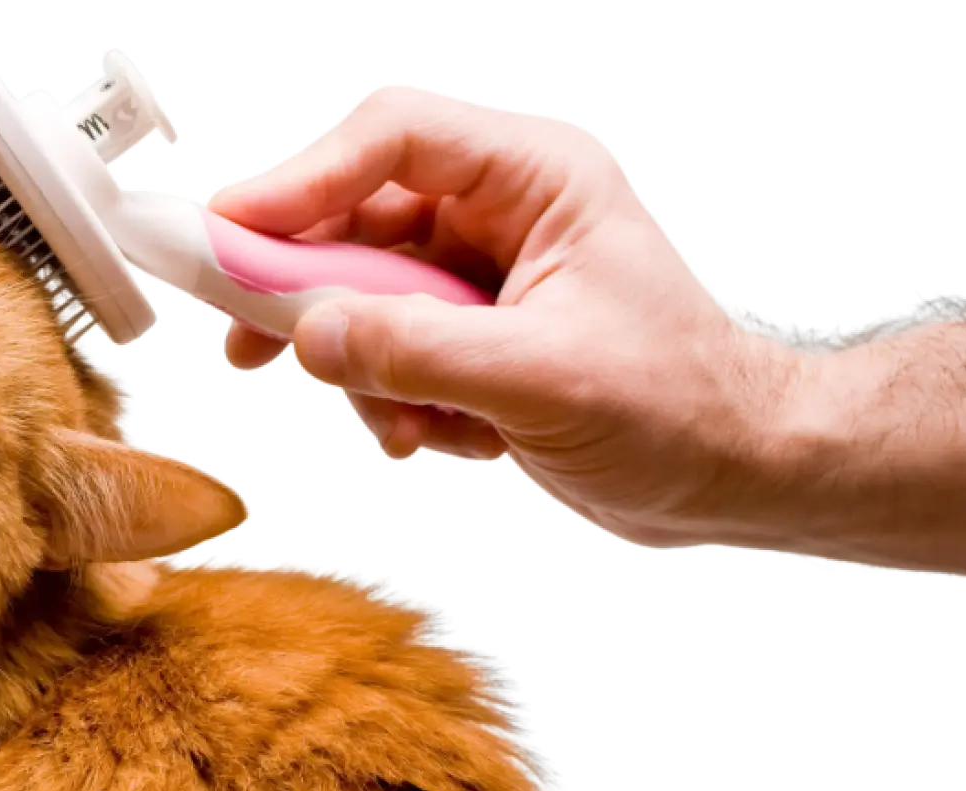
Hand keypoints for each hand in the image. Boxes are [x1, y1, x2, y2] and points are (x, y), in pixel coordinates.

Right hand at [207, 87, 801, 548]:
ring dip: (364, 368)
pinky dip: (396, 400)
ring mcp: (486, 279)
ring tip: (403, 425)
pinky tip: (436, 439)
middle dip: (310, 290)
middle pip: (362, 218)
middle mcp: (504, 213)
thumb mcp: (540, 379)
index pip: (395, 139)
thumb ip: (414, 351)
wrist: (733, 476)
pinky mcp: (477, 339)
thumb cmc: (677, 410)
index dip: (304, 178)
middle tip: (245, 343)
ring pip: (367, 295)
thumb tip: (305, 332)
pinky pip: (393, 352)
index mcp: (537, 177)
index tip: (232, 231)